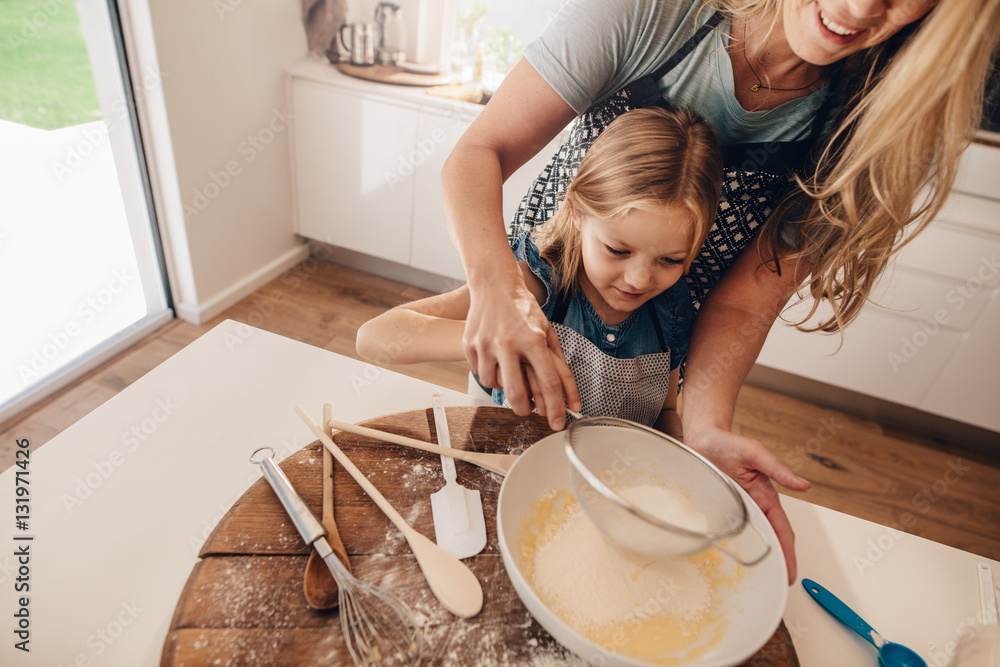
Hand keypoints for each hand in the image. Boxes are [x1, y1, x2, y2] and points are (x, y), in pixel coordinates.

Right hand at [464, 279, 579, 429]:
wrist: (495, 285)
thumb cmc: (525, 309)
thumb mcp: (548, 331)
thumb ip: (558, 363)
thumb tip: (570, 395)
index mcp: (533, 339)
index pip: (548, 382)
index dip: (556, 407)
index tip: (558, 423)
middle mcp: (509, 343)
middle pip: (517, 394)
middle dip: (525, 411)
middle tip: (529, 412)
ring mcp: (486, 344)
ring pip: (495, 386)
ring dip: (505, 388)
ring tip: (511, 376)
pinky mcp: (470, 345)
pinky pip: (480, 373)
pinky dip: (490, 373)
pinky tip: (496, 362)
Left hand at [684, 426, 810, 583]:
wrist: (703, 437)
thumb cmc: (729, 442)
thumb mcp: (755, 453)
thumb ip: (778, 468)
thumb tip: (804, 485)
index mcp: (765, 496)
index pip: (782, 531)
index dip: (788, 553)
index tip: (791, 573)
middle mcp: (753, 505)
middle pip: (768, 539)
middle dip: (776, 562)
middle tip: (776, 584)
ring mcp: (736, 508)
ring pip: (749, 537)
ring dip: (755, 556)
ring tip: (756, 579)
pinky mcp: (720, 507)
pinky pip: (728, 529)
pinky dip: (732, 545)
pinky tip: (729, 558)